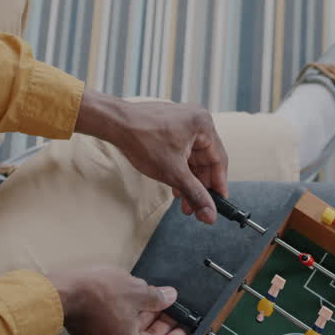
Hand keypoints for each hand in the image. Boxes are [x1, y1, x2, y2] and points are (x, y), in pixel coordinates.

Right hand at [47, 266, 186, 334]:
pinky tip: (135, 302)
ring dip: (144, 321)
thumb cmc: (96, 295)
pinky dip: (129, 320)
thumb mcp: (136, 291)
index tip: (184, 328)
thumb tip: (169, 297)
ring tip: (154, 301)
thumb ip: (157, 298)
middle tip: (171, 310)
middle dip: (160, 326)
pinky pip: (117, 332)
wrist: (59, 293)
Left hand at [75, 91, 227, 224]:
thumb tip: (210, 214)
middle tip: (196, 208)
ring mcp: (183, 122)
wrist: (115, 124)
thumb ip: (195, 194)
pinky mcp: (171, 127)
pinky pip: (182, 152)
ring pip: (192, 158)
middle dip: (199, 186)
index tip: (219, 203)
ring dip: (189, 181)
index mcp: (203, 125)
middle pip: (206, 160)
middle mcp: (196, 120)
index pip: (219, 160)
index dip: (219, 185)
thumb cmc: (142, 140)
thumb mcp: (173, 173)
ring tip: (183, 202)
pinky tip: (175, 187)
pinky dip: (180, 169)